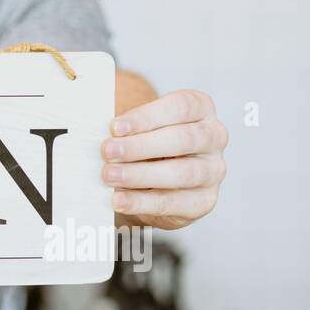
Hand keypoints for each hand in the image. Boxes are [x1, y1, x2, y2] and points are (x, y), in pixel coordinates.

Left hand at [100, 89, 227, 229]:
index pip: (181, 106)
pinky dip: (143, 202)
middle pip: (183, 139)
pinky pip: (175, 203)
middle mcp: (214, 136)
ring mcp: (214, 170)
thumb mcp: (139, 127)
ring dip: (140, 175)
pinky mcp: (204, 200)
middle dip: (140, 146)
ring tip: (109, 175)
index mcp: (200, 108)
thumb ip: (126, 127)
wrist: (158, 178)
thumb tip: (95, 130)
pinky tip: (119, 199)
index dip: (147, 117)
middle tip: (107, 151)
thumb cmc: (146, 142)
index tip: (115, 127)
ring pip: (183, 173)